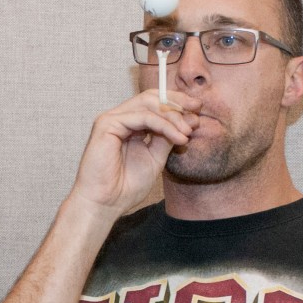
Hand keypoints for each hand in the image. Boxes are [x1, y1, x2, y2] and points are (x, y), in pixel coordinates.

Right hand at [63, 89, 200, 218]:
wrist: (105, 204)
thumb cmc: (125, 187)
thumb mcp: (155, 158)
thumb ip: (167, 138)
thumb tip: (188, 120)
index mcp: (129, 125)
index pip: (154, 103)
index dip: (176, 103)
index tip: (197, 110)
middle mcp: (119, 118)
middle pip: (151, 97)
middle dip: (176, 102)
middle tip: (197, 110)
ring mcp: (112, 119)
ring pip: (148, 104)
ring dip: (172, 115)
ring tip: (188, 131)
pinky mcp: (107, 124)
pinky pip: (142, 117)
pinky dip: (163, 125)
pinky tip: (177, 137)